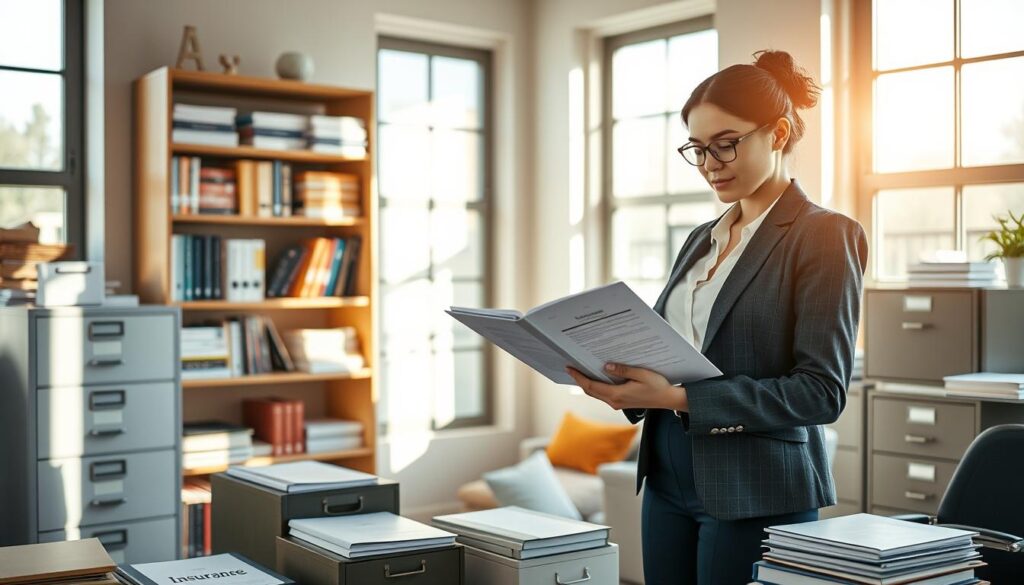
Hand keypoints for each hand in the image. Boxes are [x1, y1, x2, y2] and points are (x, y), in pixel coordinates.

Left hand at [566, 363, 687, 411]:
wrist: (667, 400)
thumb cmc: (657, 387)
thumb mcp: (641, 374)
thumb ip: (623, 370)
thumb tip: (606, 366)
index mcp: (617, 395)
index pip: (592, 386)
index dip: (579, 378)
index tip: (570, 369)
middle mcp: (614, 401)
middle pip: (590, 391)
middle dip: (579, 380)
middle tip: (570, 368)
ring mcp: (617, 403)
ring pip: (596, 394)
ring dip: (586, 384)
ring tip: (579, 372)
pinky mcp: (621, 403)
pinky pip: (603, 395)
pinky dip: (595, 387)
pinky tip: (595, 378)